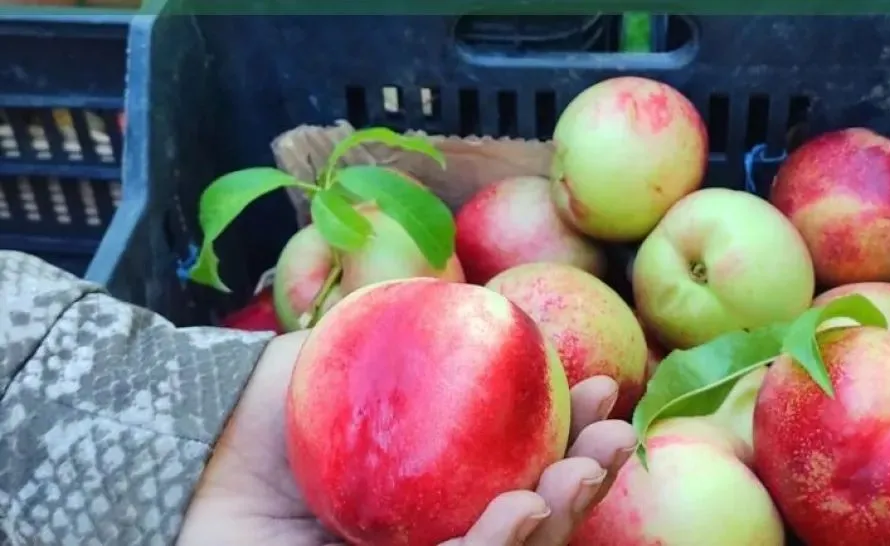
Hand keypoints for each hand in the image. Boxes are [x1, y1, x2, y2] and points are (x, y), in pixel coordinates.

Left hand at [178, 331, 636, 545]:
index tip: (609, 387)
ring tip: (573, 475)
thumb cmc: (267, 408)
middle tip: (616, 436)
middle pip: (531, 514)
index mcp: (441, 473)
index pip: (527, 456)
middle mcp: (435, 522)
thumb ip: (413, 326)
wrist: (195, 456)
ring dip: (558, 518)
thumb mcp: (345, 348)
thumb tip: (492, 304)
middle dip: (585, 478)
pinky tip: (523, 510)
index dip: (575, 429)